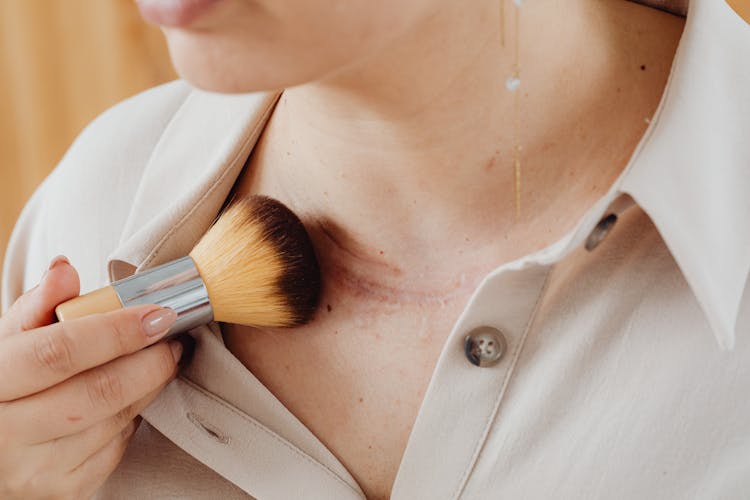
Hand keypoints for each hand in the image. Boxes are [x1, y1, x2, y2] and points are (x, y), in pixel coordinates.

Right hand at [0, 255, 181, 498]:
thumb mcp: (4, 345)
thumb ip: (36, 307)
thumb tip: (66, 269)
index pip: (59, 352)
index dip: (116, 331)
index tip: (159, 313)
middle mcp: (6, 436)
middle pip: (99, 391)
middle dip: (149, 361)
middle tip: (172, 338)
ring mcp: (34, 472)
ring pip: (115, 420)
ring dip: (148, 386)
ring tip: (158, 360)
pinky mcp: (61, 492)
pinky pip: (115, 448)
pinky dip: (132, 417)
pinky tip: (129, 398)